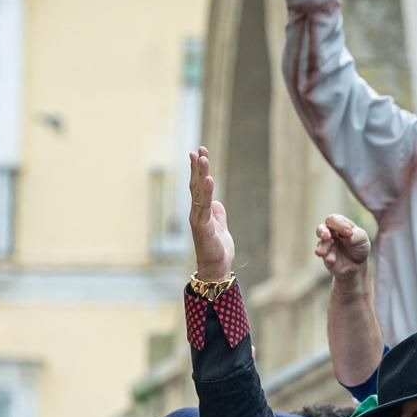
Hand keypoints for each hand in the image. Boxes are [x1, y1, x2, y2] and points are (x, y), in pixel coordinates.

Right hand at [188, 147, 234, 282]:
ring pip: (199, 192)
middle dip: (197, 166)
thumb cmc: (217, 249)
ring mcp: (198, 219)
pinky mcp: (203, 227)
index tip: (199, 152)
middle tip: (199, 149)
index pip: (198, 186)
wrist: (215, 268)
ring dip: (201, 174)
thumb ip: (217, 212)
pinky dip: (207, 192)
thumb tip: (216, 202)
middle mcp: (196, 213)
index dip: (198, 169)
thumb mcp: (221, 226)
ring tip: (203, 158)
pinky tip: (209, 179)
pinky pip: (205, 206)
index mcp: (200, 211)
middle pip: (196, 185)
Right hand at [314, 213, 370, 285]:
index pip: (334, 220)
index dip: (339, 225)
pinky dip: (327, 257)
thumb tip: (348, 235)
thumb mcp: (362, 238)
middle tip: (326, 237)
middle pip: (321, 228)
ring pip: (320, 243)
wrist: (357, 265)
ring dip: (323, 247)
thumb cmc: (359, 247)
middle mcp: (330, 234)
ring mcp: (326, 246)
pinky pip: (324, 256)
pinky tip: (331, 260)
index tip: (349, 233)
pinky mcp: (325, 257)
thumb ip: (356, 234)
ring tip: (322, 252)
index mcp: (339, 225)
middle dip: (322, 232)